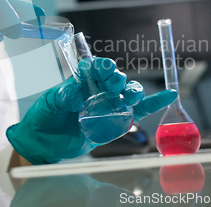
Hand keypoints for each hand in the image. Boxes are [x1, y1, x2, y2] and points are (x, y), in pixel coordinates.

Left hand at [6, 57, 177, 164]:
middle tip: (112, 84)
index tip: (105, 68)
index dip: (102, 66)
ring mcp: (108, 106)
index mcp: (81, 81)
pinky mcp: (115, 122)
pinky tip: (168, 95)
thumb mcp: (50, 103)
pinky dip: (153, 103)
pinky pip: (137, 112)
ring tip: (131, 94)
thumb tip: (79, 93)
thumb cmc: (43, 118)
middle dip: (117, 79)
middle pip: (115, 80)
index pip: (96, 68)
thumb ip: (64, 96)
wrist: (43, 143)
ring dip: (133, 91)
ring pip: (128, 93)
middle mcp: (97, 91)